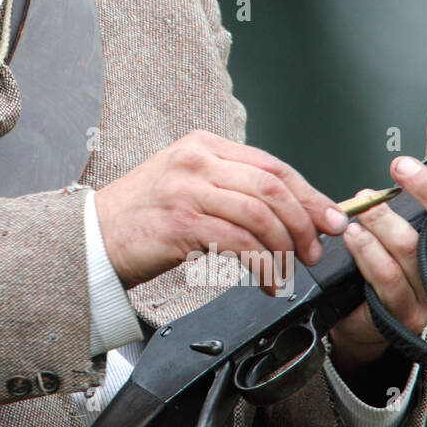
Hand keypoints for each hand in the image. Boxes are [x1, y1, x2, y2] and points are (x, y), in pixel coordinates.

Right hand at [95, 129, 348, 294]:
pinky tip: (266, 281)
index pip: (272, 165)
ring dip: (284, 249)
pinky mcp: (181, 222)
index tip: (332, 219)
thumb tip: (291, 209)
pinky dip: (262, 266)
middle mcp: (196, 160)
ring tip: (288, 271)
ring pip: (260, 215)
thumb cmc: (143, 216)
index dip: (309, 195)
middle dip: (304, 223)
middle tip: (313, 251)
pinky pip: (239, 243)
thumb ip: (231, 187)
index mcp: (202, 145)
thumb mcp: (187, 184)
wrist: (94, 237)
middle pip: (272, 186)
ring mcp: (187, 189)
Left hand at [328, 90, 426, 377]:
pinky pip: (387, 278)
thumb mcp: (424, 187)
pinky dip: (365, 250)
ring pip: (416, 250)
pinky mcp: (405, 315)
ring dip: (383, 219)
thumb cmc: (404, 238)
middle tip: (399, 168)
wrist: (367, 300)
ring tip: (361, 205)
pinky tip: (351, 233)